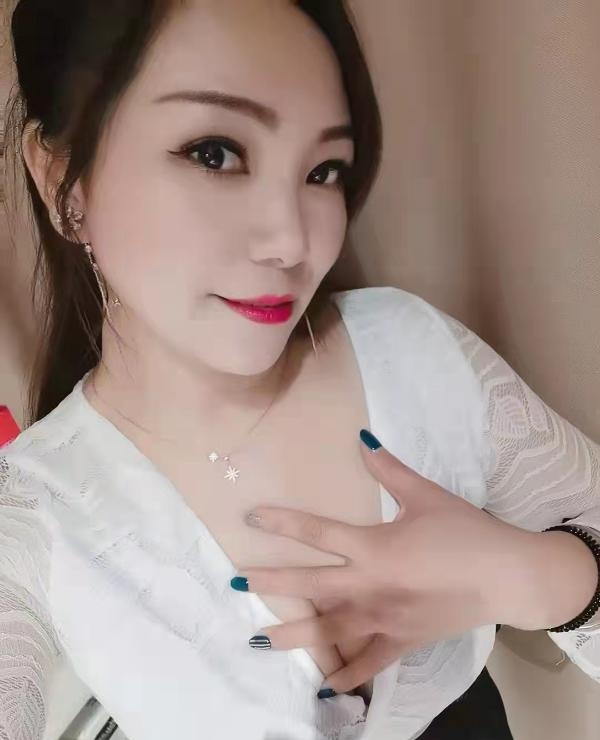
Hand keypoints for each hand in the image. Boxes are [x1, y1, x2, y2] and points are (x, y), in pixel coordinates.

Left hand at [233, 431, 541, 694]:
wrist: (506, 575)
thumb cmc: (465, 531)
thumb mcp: (426, 495)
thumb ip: (390, 470)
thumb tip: (363, 439)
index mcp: (373, 547)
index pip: (318, 532)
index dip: (282, 522)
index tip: (251, 518)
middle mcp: (370, 586)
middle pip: (311, 584)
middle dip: (272, 583)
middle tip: (236, 584)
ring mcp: (384, 618)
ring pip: (331, 630)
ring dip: (294, 634)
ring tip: (260, 641)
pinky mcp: (403, 640)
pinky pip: (370, 662)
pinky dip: (348, 675)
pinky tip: (327, 686)